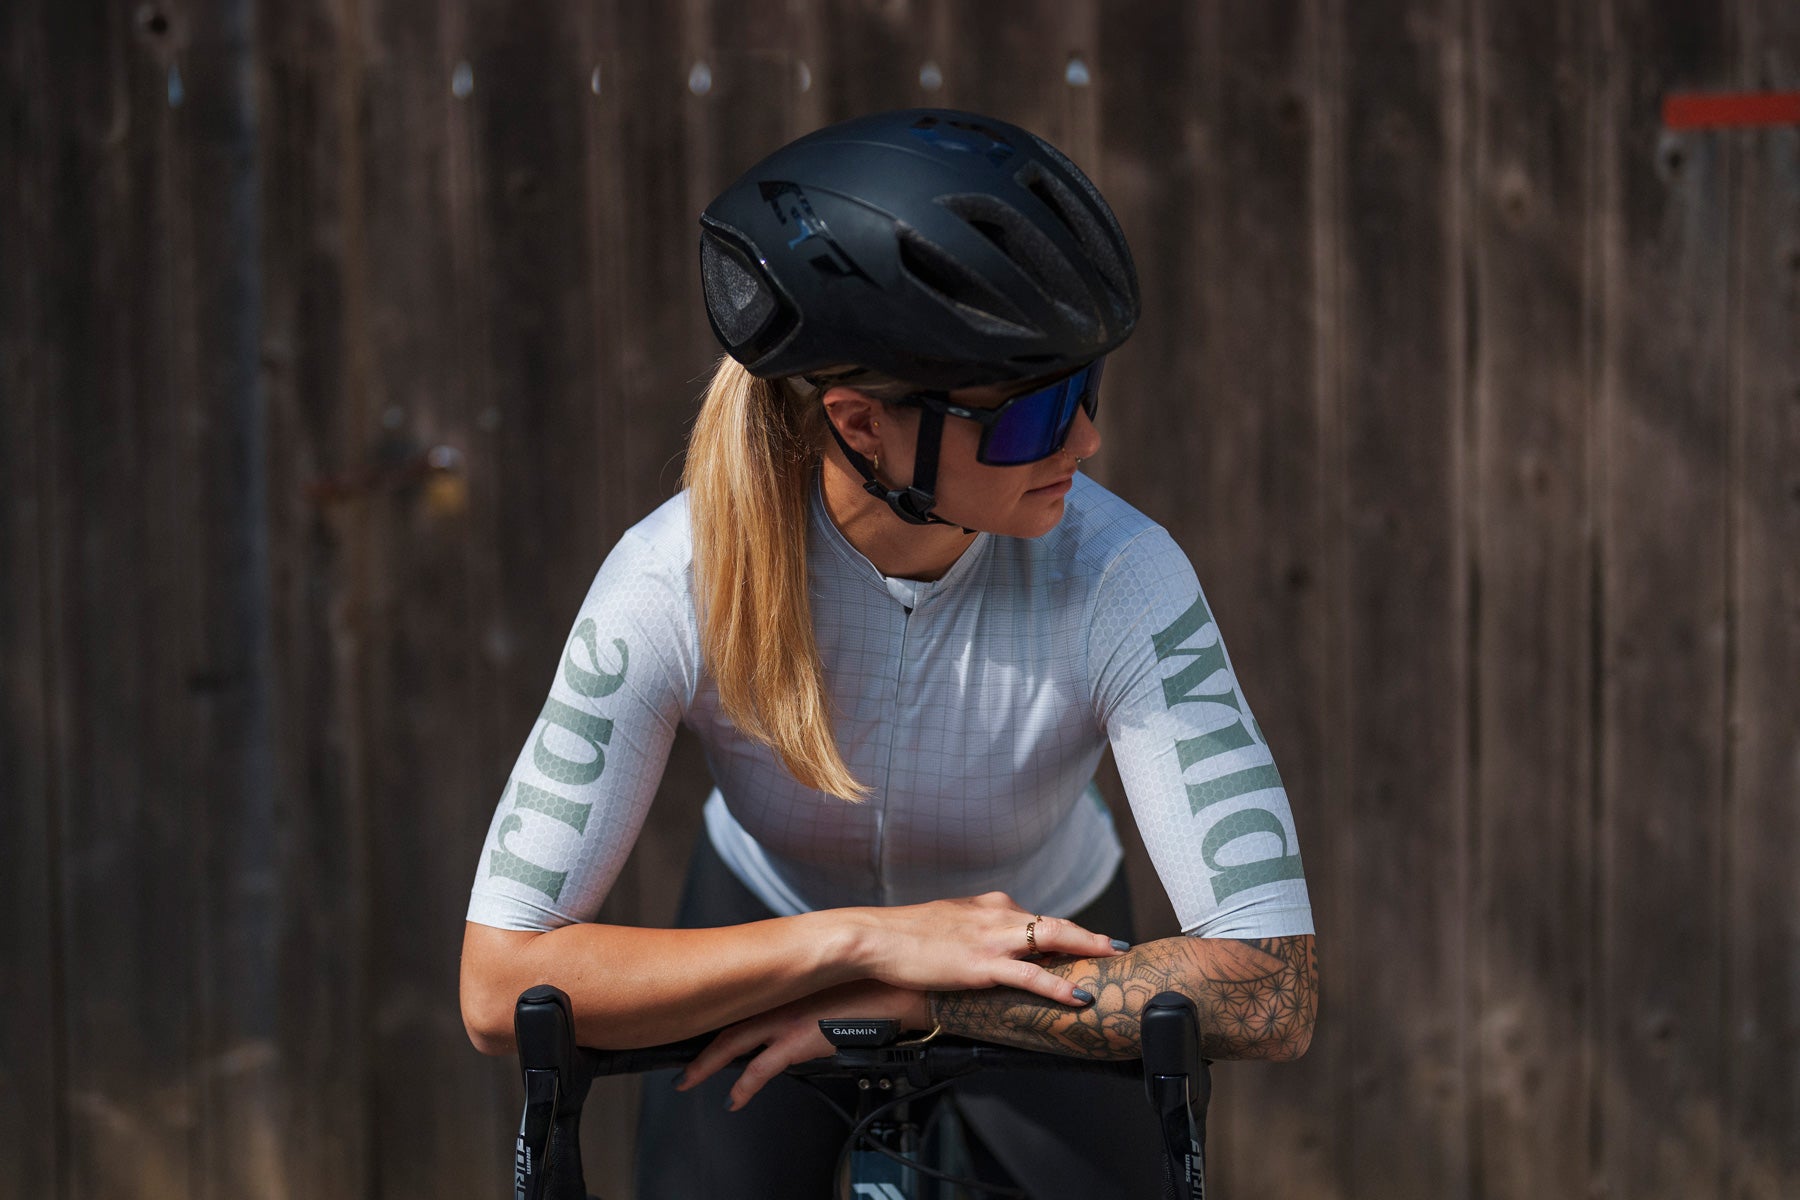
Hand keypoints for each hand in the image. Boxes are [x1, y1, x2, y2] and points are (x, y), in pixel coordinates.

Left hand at [676, 979, 927, 1109]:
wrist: (896, 994)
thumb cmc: (872, 990)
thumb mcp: (829, 988)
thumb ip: (804, 996)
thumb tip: (796, 1009)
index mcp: (786, 984)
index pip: (739, 998)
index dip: (716, 1012)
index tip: (699, 1021)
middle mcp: (780, 998)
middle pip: (726, 1021)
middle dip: (699, 1042)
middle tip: (680, 1059)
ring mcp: (786, 1018)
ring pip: (733, 1043)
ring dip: (707, 1063)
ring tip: (689, 1079)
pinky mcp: (798, 1040)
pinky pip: (760, 1069)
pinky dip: (743, 1086)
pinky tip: (734, 1099)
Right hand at [847, 891, 1125, 1006]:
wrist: (875, 938)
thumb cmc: (905, 935)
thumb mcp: (948, 922)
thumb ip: (974, 928)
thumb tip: (987, 943)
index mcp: (989, 906)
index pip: (1036, 918)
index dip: (1066, 931)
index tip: (1088, 940)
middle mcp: (997, 915)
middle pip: (1055, 924)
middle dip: (1090, 937)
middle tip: (1118, 947)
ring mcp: (992, 939)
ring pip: (1052, 940)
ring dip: (1087, 949)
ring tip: (1113, 960)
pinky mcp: (982, 964)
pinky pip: (1030, 977)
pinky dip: (1058, 985)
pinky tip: (1078, 995)